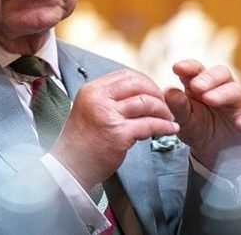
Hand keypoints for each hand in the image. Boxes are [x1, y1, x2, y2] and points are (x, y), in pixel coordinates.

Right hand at [50, 69, 179, 189]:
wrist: (69, 166)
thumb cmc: (81, 141)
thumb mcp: (88, 109)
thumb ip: (108, 99)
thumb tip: (138, 92)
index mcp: (92, 90)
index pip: (124, 75)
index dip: (144, 81)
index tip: (153, 91)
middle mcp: (98, 99)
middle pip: (137, 84)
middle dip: (156, 93)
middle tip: (165, 104)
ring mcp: (108, 116)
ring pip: (146, 103)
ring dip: (163, 110)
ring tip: (169, 118)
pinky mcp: (119, 135)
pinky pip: (149, 125)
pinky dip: (164, 126)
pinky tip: (170, 129)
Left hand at [165, 60, 240, 172]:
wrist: (217, 152)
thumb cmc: (198, 129)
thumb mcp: (184, 121)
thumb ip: (177, 107)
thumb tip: (169, 91)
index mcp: (200, 85)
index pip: (196, 69)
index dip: (189, 66)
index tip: (177, 68)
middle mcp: (221, 87)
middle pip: (220, 73)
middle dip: (208, 78)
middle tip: (196, 87)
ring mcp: (238, 100)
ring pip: (236, 90)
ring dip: (223, 94)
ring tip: (210, 100)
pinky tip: (240, 124)